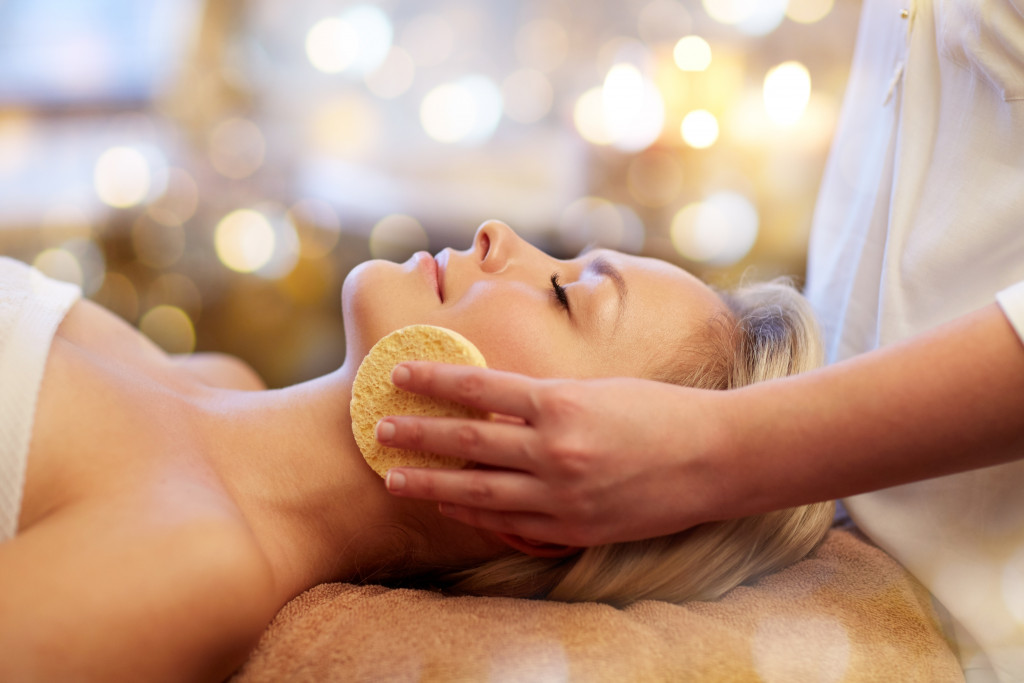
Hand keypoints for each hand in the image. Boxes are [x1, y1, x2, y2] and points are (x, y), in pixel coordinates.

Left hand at [376, 362, 731, 546]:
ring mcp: (562, 495)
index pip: (479, 388)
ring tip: (394, 479)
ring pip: (478, 491)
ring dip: (431, 485)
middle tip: (379, 429)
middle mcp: (554, 450)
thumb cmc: (660, 412)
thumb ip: (545, 401)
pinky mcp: (573, 528)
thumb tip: (495, 404)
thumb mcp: (597, 390)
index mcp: (560, 403)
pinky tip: (451, 508)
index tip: (399, 374)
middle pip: (468, 441)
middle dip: (418, 435)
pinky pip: (511, 525)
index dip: (434, 381)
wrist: (715, 458)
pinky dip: (477, 516)